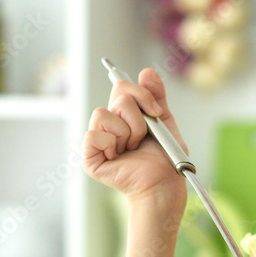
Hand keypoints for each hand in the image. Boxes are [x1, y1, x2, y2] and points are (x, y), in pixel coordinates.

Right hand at [83, 68, 187, 208]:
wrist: (164, 184)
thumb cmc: (165, 159)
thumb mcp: (165, 123)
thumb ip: (156, 97)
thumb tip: (146, 72)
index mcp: (124, 115)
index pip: (122, 86)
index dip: (141, 94)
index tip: (156, 111)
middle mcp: (108, 124)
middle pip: (119, 97)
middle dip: (139, 119)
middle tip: (143, 138)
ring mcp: (97, 140)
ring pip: (105, 114)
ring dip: (127, 133)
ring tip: (132, 149)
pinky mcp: (90, 156)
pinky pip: (94, 135)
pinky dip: (111, 144)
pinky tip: (118, 157)